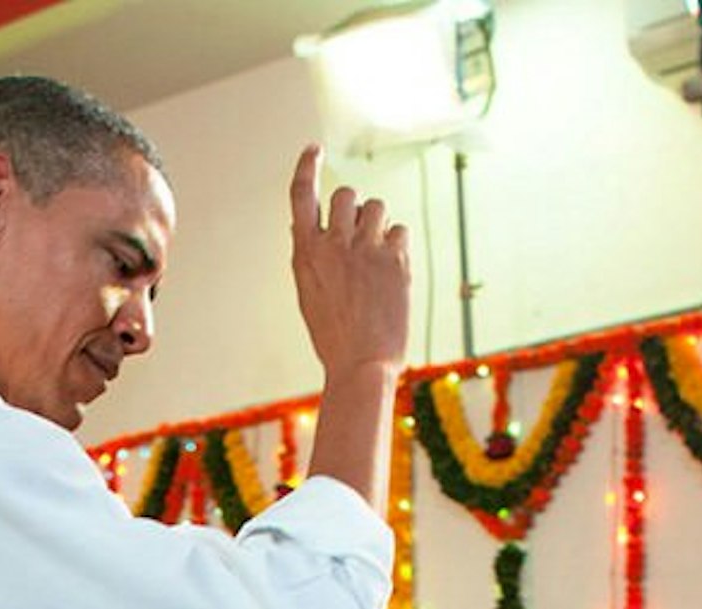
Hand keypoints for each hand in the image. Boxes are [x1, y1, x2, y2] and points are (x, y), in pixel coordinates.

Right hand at [289, 147, 410, 382]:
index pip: (301, 195)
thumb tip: (309, 223)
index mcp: (305, 252)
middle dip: (355, 209)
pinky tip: (392, 273)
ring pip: (377, 208)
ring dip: (378, 225)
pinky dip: (397, 246)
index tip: (314, 150)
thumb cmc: (333, 335)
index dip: (307, 167)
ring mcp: (365, 249)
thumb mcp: (309, 292)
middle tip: (359, 238)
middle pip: (347, 195)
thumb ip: (311, 255)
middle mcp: (333, 243)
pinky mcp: (395, 259)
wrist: (362, 365)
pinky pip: (400, 230)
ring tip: (376, 259)